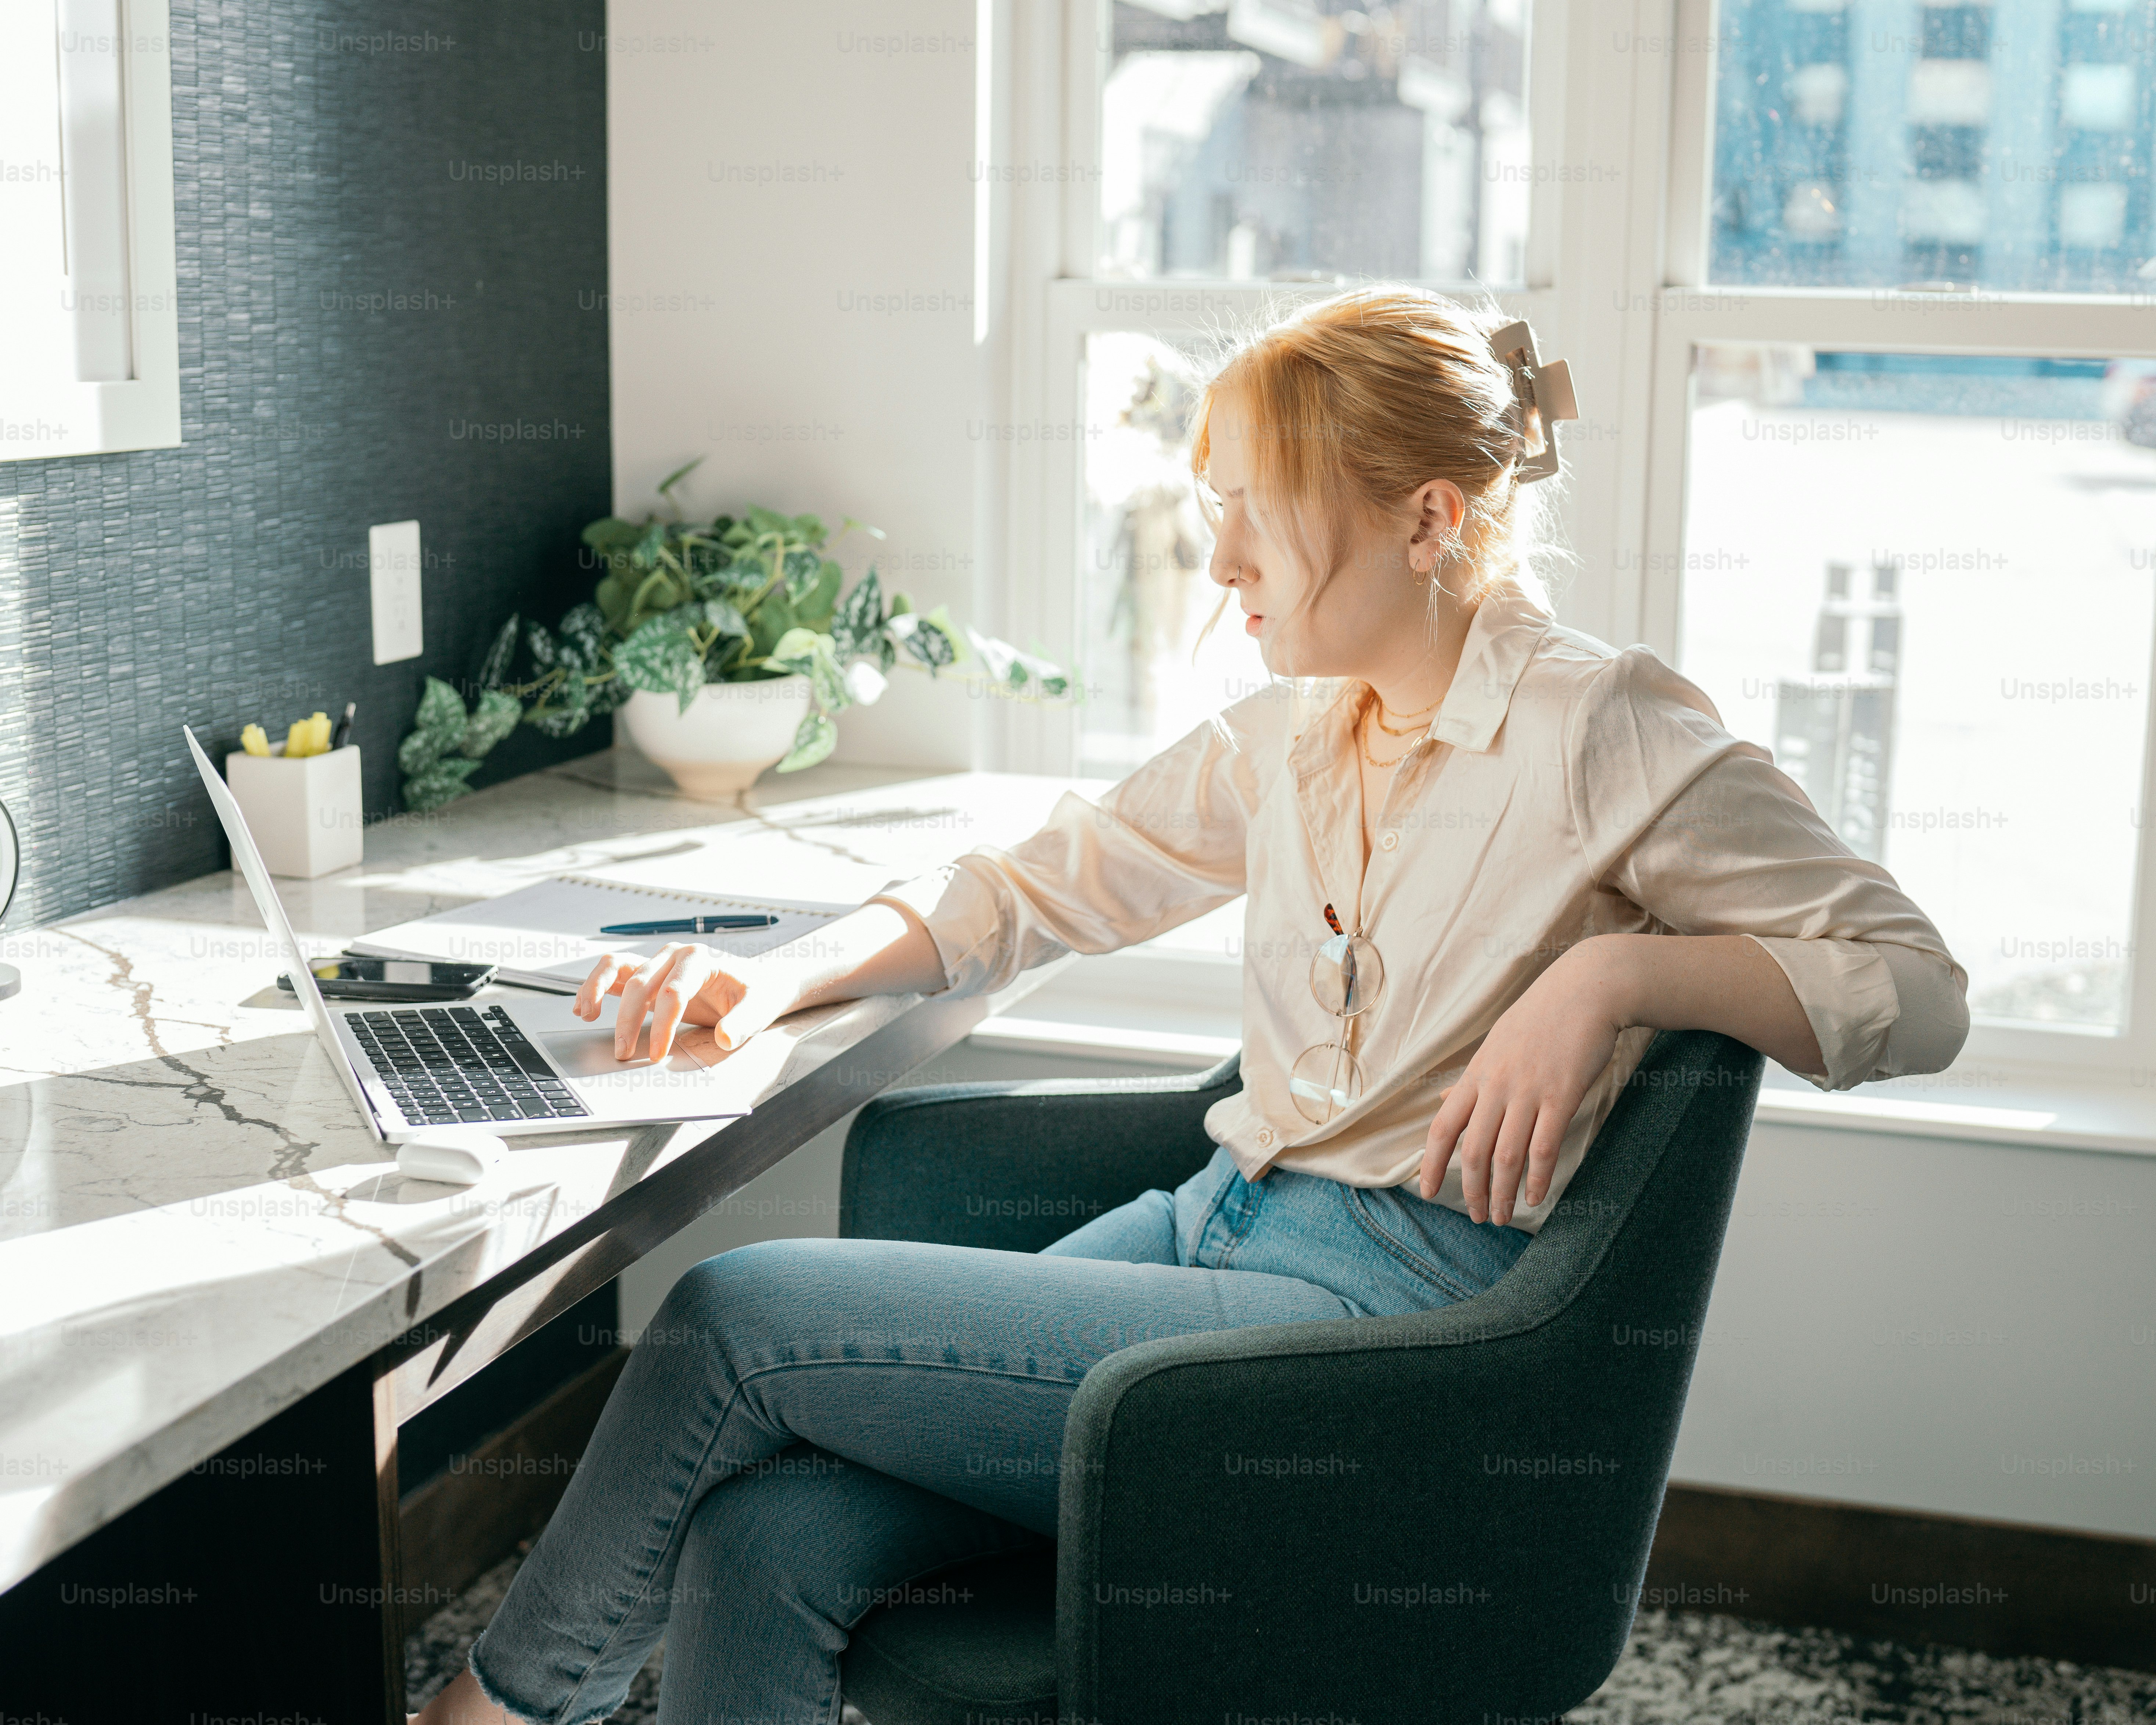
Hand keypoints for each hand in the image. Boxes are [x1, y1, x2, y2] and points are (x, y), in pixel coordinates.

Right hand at [573, 944, 790, 1061]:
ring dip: (598, 990)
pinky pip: (616, 974)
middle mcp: (674, 956)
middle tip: (624, 1054)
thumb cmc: (757, 993)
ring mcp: (659, 962)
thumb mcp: (759, 1009)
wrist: (758, 982)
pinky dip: (597, 987)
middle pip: (641, 983)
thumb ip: (742, 1023)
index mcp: (700, 959)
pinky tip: (586, 1008)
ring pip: (617, 967)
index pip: (673, 992)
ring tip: (585, 1016)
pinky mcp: (649, 975)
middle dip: (628, 1020)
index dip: (663, 1025)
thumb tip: (724, 1038)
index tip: (657, 1054)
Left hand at [1418, 940, 1629, 1225]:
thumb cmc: (1541, 1018)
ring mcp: (1528, 1091)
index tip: (1426, 1193)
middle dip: (1472, 1191)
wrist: (1586, 990)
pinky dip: (1538, 1179)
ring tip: (1504, 1217)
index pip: (1442, 1127)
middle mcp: (1496, 1086)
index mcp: (1476, 1075)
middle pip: (1472, 1151)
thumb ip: (1472, 1078)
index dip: (1431, 1164)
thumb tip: (1445, 1098)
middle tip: (1479, 1217)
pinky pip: (1544, 1148)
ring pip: (1506, 1156)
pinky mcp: (1562, 1096)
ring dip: (1503, 1193)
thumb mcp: (1495, 1043)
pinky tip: (1537, 1197)